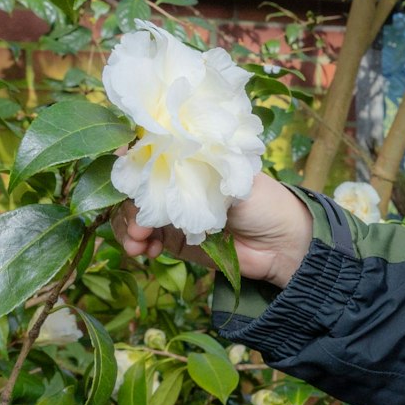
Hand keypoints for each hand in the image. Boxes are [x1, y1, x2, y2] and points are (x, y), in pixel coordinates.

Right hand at [111, 173, 314, 288]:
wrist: (282, 246)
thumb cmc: (264, 201)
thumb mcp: (230, 178)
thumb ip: (193, 169)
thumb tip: (157, 156)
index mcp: (190, 160)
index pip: (148, 154)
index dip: (130, 163)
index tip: (122, 173)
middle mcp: (175, 183)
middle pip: (133, 189)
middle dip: (127, 205)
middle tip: (137, 223)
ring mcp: (172, 212)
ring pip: (131, 215)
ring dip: (126, 227)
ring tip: (137, 242)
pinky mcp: (173, 240)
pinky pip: (143, 240)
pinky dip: (137, 244)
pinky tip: (145, 250)